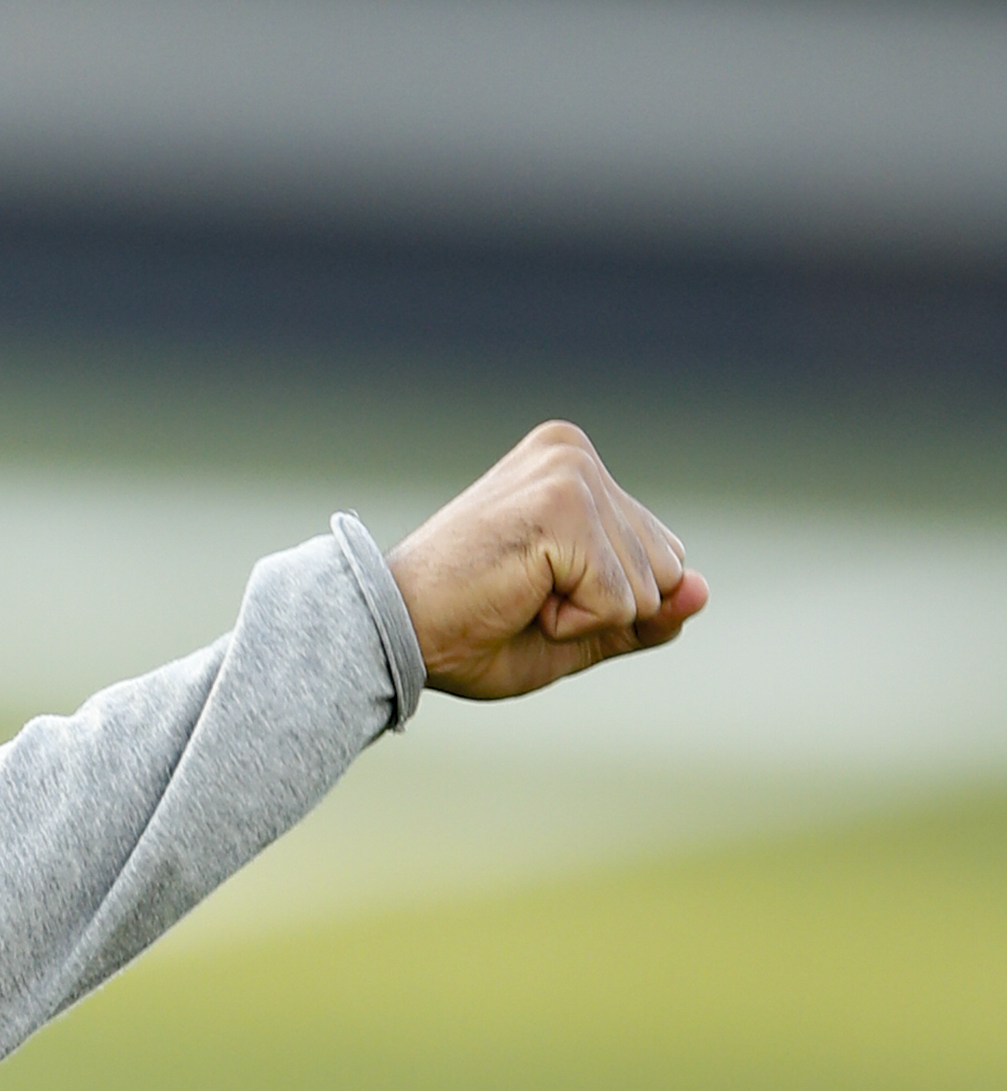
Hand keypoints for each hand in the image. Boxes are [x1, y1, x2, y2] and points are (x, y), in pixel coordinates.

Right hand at [387, 422, 709, 699]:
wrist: (388, 634)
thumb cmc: (465, 632)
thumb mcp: (576, 629)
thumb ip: (644, 613)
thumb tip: (702, 592)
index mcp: (574, 468)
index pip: (664, 557)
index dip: (607, 603)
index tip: (527, 591)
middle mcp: (575, 455)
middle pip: (667, 569)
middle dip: (602, 608)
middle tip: (517, 597)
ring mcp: (570, 474)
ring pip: (649, 587)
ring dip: (583, 617)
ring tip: (513, 596)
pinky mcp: (563, 506)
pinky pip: (619, 600)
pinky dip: (570, 622)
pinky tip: (515, 599)